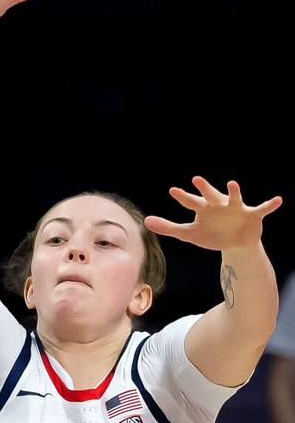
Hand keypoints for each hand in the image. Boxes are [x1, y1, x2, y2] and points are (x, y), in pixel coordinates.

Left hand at [145, 178, 281, 252]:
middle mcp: (219, 205)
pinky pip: (263, 208)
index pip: (190, 201)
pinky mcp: (252, 215)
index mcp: (204, 209)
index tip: (172, 191)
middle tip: (196, 180)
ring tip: (231, 184)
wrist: (235, 243)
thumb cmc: (211, 234)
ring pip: (235, 197)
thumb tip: (145, 221)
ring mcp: (236, 208)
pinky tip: (278, 200)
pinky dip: (270, 204)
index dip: (182, 197)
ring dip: (233, 191)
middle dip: (204, 188)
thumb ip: (168, 227)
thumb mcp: (189, 234)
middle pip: (210, 195)